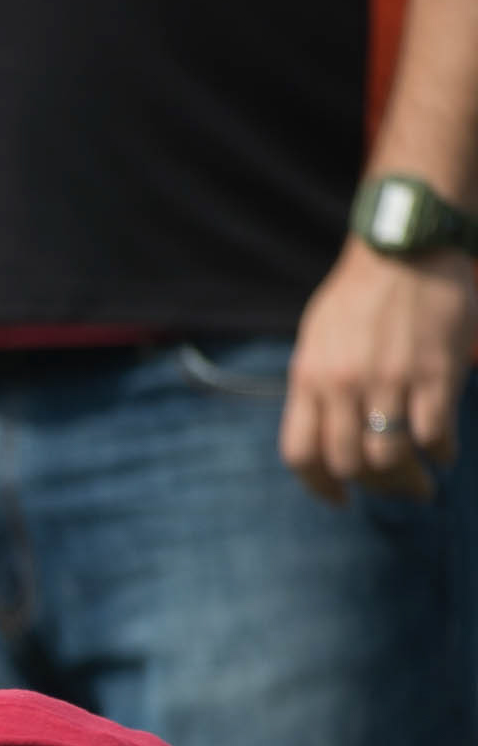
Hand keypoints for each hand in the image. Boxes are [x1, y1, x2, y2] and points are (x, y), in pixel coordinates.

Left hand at [282, 238, 476, 504]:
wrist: (404, 247)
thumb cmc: (359, 294)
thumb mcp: (317, 340)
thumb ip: (317, 387)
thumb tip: (325, 435)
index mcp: (308, 378)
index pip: (301, 454)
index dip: (319, 487)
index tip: (340, 499)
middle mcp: (343, 385)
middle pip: (348, 463)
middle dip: (372, 487)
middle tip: (394, 489)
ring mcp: (389, 380)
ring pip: (390, 457)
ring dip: (407, 480)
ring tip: (420, 483)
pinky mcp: (434, 372)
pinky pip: (434, 433)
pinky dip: (440, 452)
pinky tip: (444, 453)